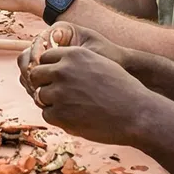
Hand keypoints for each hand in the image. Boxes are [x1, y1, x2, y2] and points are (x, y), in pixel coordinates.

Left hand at [23, 30, 155, 144]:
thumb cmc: (122, 90)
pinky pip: (47, 114)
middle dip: (45, 85)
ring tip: (74, 109)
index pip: (44, 58)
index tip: (59, 80)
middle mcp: (63, 69)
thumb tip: (52, 66)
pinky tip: (77, 119)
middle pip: (36, 75)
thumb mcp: (99, 64)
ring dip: (52, 103)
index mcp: (73, 54)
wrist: (137, 114)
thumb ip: (76, 63)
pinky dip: (59, 119)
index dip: (50, 70)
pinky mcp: (59, 113)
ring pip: (40, 96)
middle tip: (61, 97)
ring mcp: (60, 91)